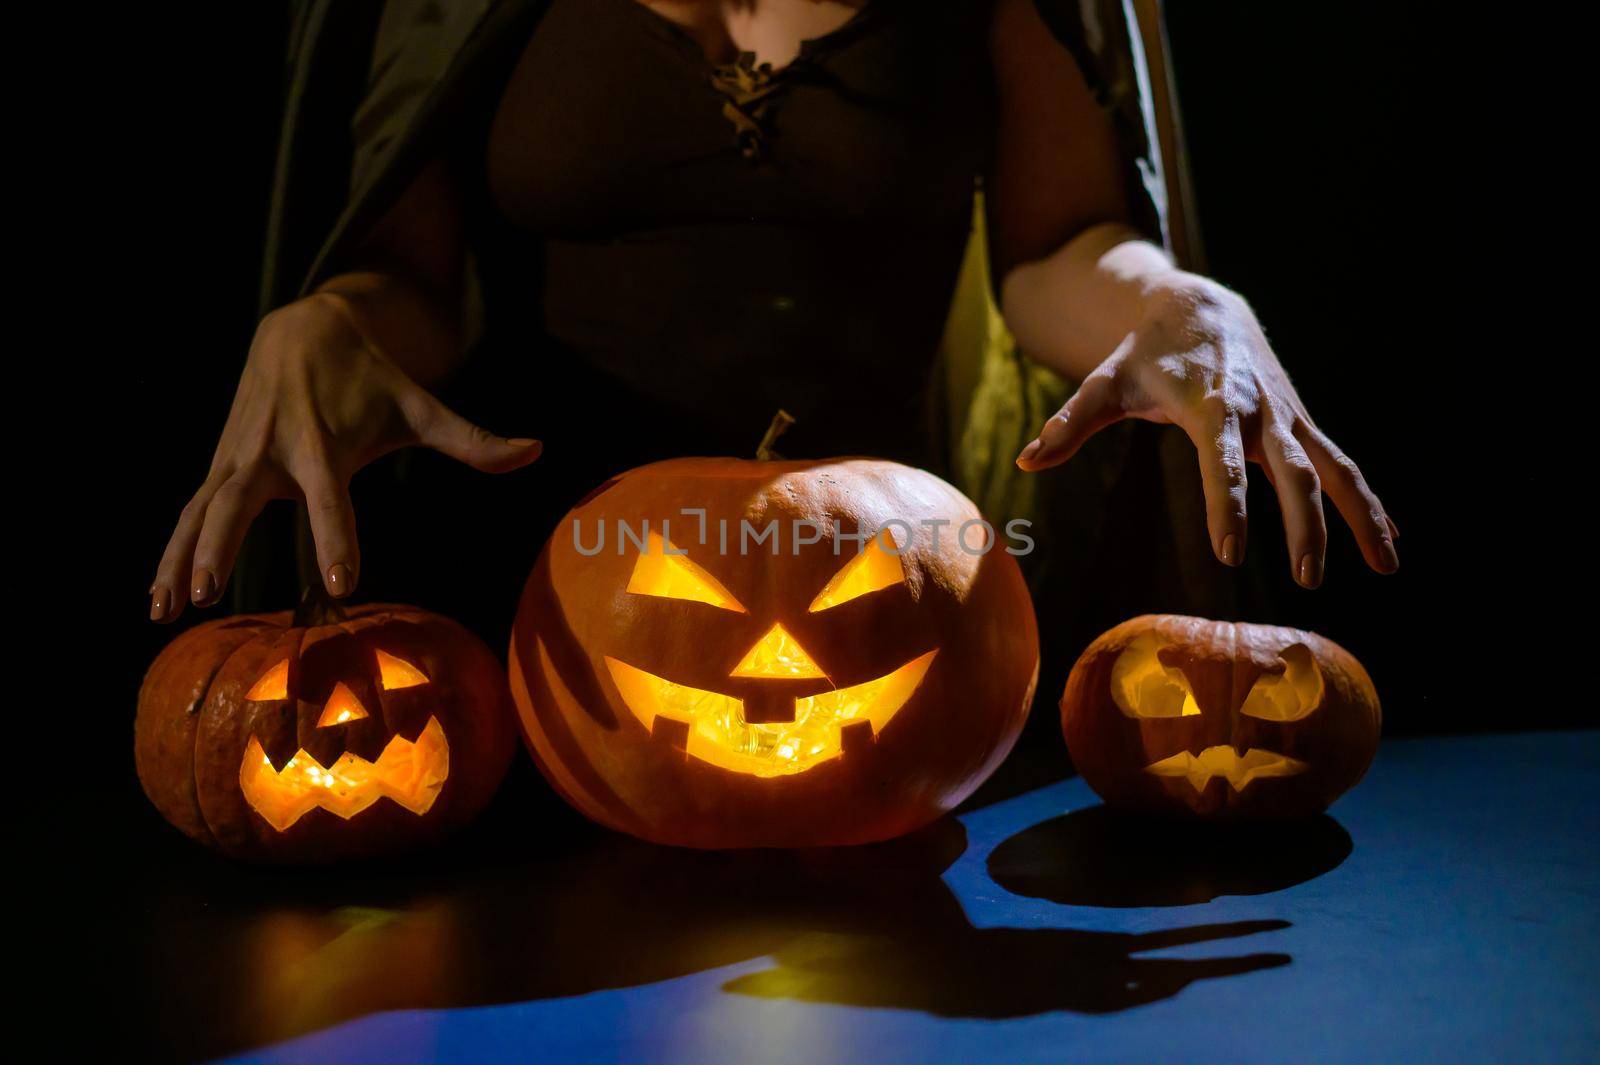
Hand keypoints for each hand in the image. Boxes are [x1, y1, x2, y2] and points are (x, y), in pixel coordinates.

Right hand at [150, 292, 539, 620]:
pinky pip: (189, 514)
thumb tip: (535, 450)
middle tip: (209, 592)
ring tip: (167, 610)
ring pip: (200, 511)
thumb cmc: (368, 378)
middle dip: (222, 545)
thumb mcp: (420, 405)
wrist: (301, 328)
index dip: (335, 536)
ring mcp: (237, 458)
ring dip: (181, 558)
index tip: (341, 580)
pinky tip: (158, 600)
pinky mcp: (220, 466)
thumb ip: (473, 439)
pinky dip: (172, 553)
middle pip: (239, 502)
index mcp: (322, 442)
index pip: (330, 497)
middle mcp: (271, 451)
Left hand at [1015, 279, 1396, 587]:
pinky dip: (1369, 501)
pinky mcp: (1302, 423)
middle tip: (1303, 578)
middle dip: (1302, 524)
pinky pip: (1343, 465)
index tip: (1229, 552)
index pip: (1220, 459)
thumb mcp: (1105, 381)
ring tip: (1390, 567)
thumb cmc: (1147, 354)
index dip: (1226, 503)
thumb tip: (1026, 458)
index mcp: (1210, 402)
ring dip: (1361, 516)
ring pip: (1334, 468)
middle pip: (1290, 471)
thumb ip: (1070, 423)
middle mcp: (1259, 409)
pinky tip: (1391, 544)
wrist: (1202, 305)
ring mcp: (1287, 417)